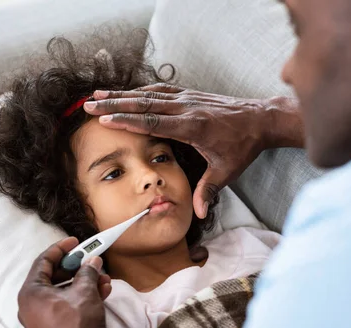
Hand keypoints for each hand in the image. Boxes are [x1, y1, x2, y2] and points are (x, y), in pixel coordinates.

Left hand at [18, 237, 110, 327]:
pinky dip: (81, 297)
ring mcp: (40, 319)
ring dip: (84, 283)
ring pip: (63, 292)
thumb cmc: (78, 327)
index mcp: (30, 293)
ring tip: (104, 279)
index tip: (75, 242)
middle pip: (54, 277)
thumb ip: (87, 272)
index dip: (61, 249)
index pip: (43, 261)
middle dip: (77, 268)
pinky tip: (102, 292)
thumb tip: (92, 261)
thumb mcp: (85, 292)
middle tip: (92, 260)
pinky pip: (64, 305)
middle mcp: (30, 305)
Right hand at [83, 84, 303, 218]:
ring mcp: (188, 98)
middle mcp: (187, 108)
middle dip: (114, 104)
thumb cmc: (243, 146)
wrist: (261, 119)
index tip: (105, 120)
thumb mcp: (227, 171)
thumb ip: (208, 190)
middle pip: (144, 104)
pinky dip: (141, 91)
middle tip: (89, 105)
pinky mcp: (190, 95)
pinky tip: (127, 93)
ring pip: (149, 94)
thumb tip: (197, 214)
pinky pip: (160, 90)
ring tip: (99, 95)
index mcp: (193, 126)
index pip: (153, 123)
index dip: (127, 121)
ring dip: (123, 94)